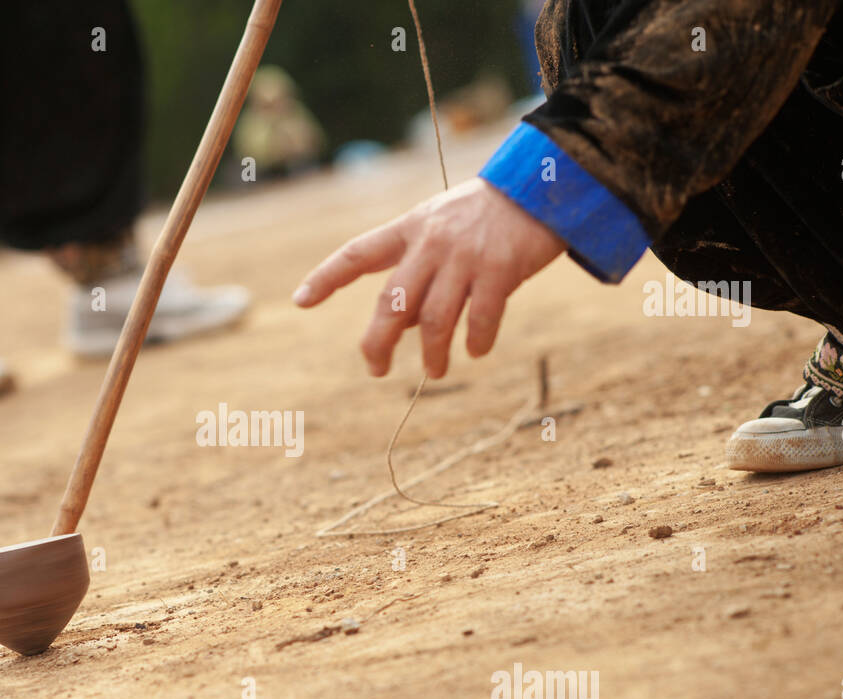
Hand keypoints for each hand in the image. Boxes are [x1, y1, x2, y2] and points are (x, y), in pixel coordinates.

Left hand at [293, 177, 566, 377]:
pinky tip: (474, 351)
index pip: (357, 254)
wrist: (541, 184)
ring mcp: (465, 256)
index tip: (300, 301)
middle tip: (376, 370)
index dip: (326, 277)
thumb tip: (401, 328)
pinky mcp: (500, 269)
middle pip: (392, 302)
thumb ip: (417, 273)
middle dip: (378, 343)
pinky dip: (476, 341)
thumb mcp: (440, 231)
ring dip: (431, 353)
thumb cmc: (484, 217)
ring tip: (434, 371)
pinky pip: (481, 317)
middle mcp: (431, 242)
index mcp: (410, 229)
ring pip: (434, 319)